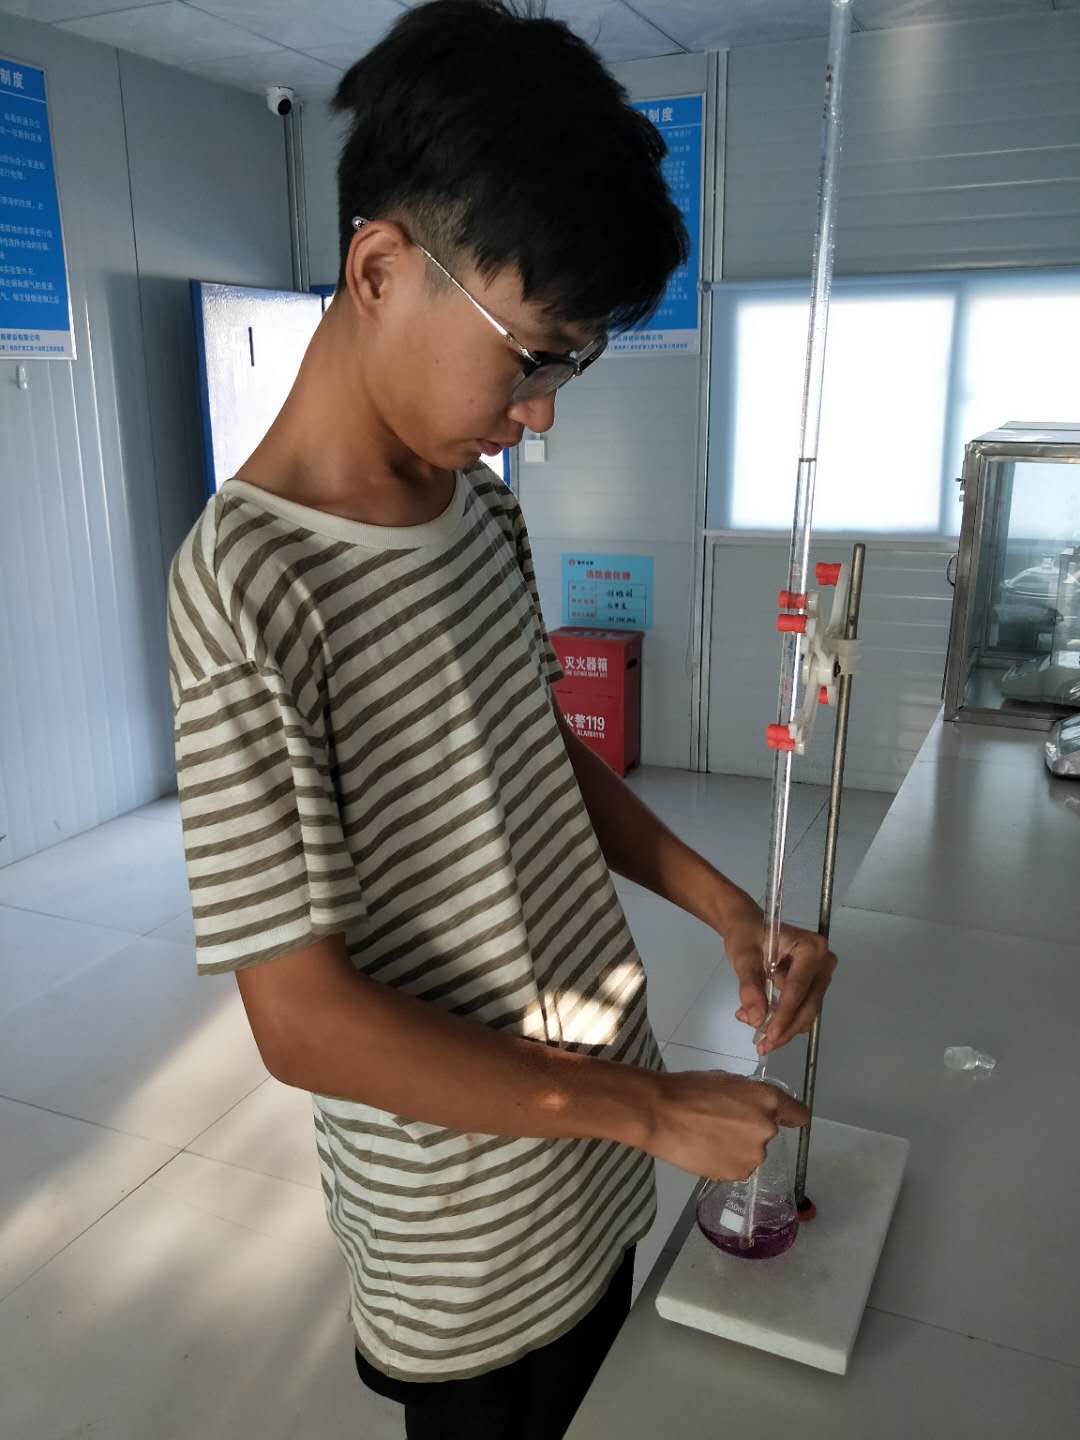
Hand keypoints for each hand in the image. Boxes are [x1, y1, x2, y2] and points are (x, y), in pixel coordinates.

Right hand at [645, 1069, 809, 1180]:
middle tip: (722, 1124)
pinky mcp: (737, 1173)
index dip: (791, 1116)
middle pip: (768, 1132)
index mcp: (768, 1100)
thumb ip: (749, 1096)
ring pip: (751, 1152)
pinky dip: (725, 1161)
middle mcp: (767, 1128)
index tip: (785, 1119)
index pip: (799, 1115)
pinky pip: (737, 1167)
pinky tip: (705, 1151)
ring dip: (737, 1148)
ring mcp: (753, 1154)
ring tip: (709, 1139)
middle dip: (750, 1130)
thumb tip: (754, 1107)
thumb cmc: (689, 1089)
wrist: (661, 1113)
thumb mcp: (727, 1081)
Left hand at [720, 900, 837, 1056]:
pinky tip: (759, 1019)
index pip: (799, 988)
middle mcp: (823, 961)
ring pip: (806, 1011)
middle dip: (785, 1028)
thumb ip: (749, 987)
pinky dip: (783, 1019)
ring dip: (783, 1027)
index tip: (770, 1036)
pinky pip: (801, 1008)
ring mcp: (821, 974)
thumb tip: (756, 1019)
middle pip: (808, 1004)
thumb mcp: (743, 958)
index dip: (784, 1015)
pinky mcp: (814, 985)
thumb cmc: (746, 936)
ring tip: (757, 1034)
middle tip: (763, 1045)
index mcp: (810, 948)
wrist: (747, 927)